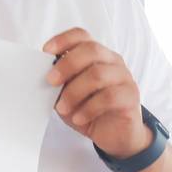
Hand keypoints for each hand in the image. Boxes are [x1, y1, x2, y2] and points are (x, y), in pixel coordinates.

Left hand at [43, 27, 150, 157]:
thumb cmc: (89, 111)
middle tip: (51, 81)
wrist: (115, 136)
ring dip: (74, 92)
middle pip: (91, 50)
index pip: (82, 36)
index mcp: (96, 55)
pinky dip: (88, 108)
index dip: (63, 39)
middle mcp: (112, 61)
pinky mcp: (131, 96)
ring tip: (63, 108)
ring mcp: (124, 77)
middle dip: (67, 65)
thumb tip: (41, 74)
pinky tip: (79, 118)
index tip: (46, 51)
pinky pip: (109, 97)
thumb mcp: (67, 96)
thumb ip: (58, 83)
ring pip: (98, 74)